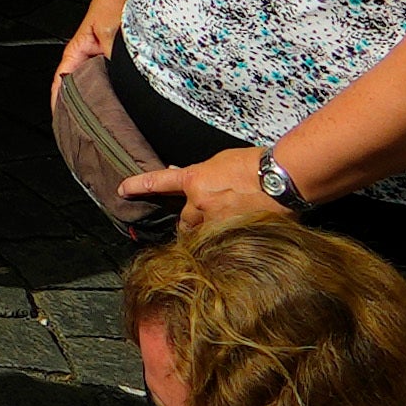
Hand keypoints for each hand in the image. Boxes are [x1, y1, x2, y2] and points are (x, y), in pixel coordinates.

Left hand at [121, 145, 286, 227]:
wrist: (283, 178)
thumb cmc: (257, 165)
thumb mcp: (221, 162)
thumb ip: (200, 173)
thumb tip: (181, 173)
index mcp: (195, 180)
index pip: (158, 182)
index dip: (138, 186)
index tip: (121, 190)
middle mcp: (200, 203)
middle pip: (185, 221)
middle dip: (190, 223)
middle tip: (205, 222)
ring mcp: (217, 222)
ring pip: (204, 235)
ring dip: (211, 235)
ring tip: (230, 230)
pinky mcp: (235, 235)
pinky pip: (225, 244)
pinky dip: (230, 243)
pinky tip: (242, 242)